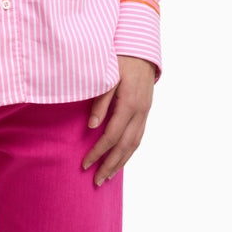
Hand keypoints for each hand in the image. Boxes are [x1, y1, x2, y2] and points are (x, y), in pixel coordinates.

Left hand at [82, 56, 154, 185]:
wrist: (141, 49)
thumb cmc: (120, 59)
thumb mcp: (108, 75)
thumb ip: (100, 100)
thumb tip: (92, 126)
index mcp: (129, 104)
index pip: (111, 136)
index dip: (98, 152)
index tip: (85, 164)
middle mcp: (140, 112)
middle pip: (125, 146)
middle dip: (110, 165)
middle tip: (96, 181)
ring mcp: (145, 113)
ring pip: (134, 145)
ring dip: (121, 162)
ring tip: (108, 177)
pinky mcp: (145, 111)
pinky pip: (138, 137)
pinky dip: (129, 151)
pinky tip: (121, 159)